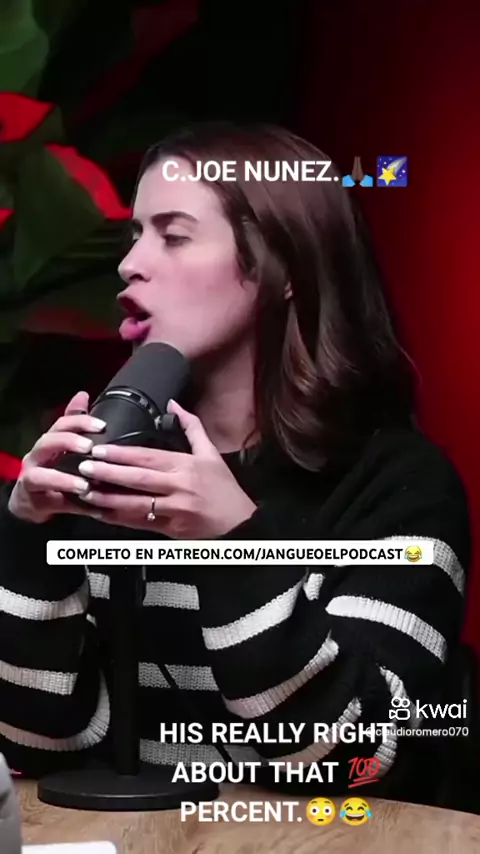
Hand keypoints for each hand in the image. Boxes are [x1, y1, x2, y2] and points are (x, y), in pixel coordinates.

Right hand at [8, 391, 105, 523]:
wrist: (33, 502)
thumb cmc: (55, 471)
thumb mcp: (68, 449)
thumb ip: (75, 424)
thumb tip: (83, 394)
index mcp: (51, 441)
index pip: (62, 423)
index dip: (80, 421)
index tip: (102, 425)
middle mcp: (38, 454)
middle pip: (48, 441)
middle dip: (69, 441)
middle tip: (90, 447)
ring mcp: (31, 475)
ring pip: (41, 473)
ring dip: (65, 477)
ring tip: (86, 483)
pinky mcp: (31, 495)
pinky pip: (49, 498)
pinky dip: (68, 500)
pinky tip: (86, 500)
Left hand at [76, 399, 257, 537]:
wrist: (239, 524)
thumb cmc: (223, 487)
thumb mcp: (210, 453)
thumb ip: (191, 426)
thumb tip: (173, 404)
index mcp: (185, 466)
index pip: (148, 457)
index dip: (121, 454)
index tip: (99, 450)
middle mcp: (178, 487)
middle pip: (138, 479)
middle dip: (108, 474)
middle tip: (83, 468)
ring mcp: (174, 510)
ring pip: (135, 504)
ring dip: (108, 500)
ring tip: (85, 493)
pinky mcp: (171, 529)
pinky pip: (141, 523)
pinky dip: (120, 519)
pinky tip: (102, 514)